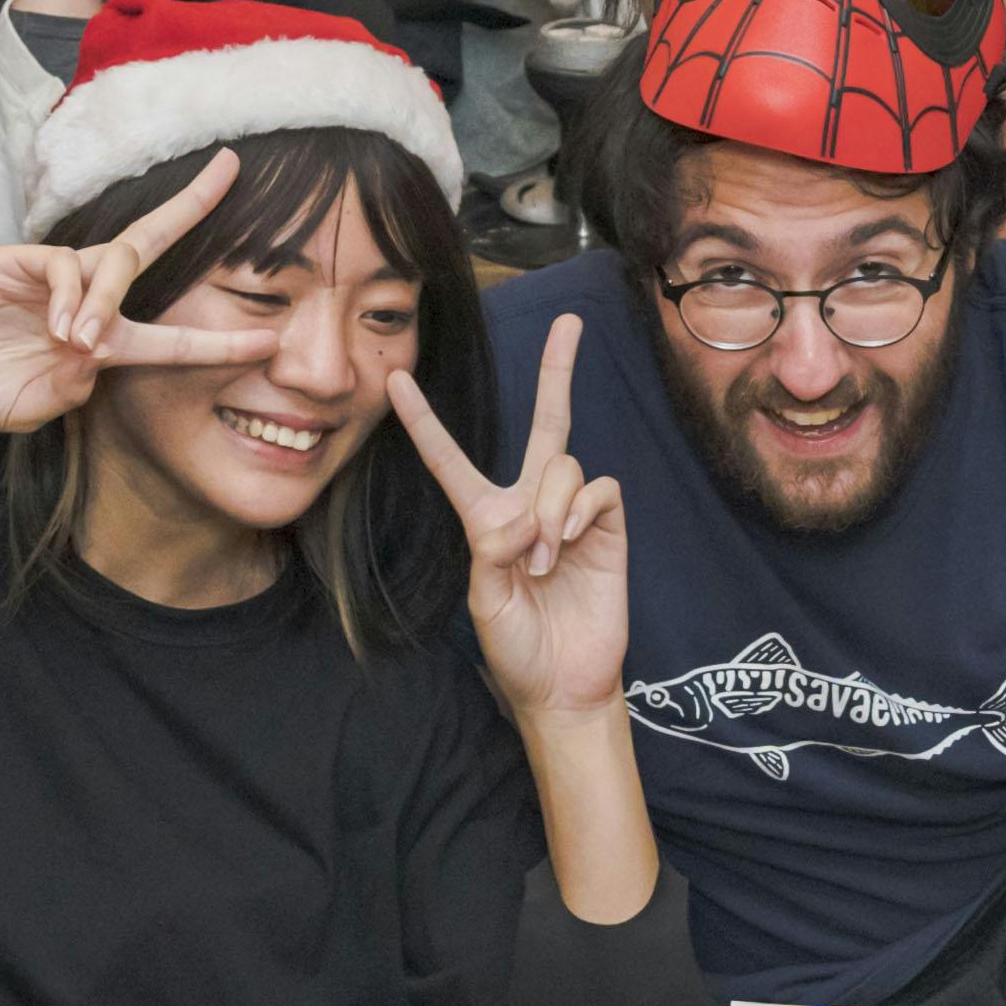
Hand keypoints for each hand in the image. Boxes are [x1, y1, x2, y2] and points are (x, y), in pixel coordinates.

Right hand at [0, 151, 284, 437]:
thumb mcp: (39, 408)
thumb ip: (77, 389)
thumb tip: (97, 355)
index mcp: (98, 340)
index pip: (169, 334)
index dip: (219, 340)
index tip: (272, 341)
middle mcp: (83, 297)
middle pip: (149, 244)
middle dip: (192, 206)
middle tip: (230, 169)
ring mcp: (50, 275)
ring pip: (111, 262)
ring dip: (105, 303)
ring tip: (81, 343)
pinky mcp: (15, 260)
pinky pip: (62, 265)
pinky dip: (69, 297)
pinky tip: (55, 329)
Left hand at [388, 309, 628, 723]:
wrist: (564, 685)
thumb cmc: (516, 649)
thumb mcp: (484, 604)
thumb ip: (493, 554)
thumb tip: (524, 520)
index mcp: (485, 520)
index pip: (451, 460)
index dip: (424, 421)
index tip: (396, 379)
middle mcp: (530, 504)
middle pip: (547, 422)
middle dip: (558, 370)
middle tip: (569, 320)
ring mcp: (572, 513)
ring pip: (563, 464)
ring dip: (550, 509)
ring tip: (545, 559)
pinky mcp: (609, 527)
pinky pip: (598, 487)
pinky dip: (580, 508)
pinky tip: (570, 541)